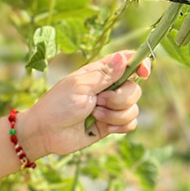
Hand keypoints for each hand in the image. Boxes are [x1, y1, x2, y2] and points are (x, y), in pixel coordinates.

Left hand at [21, 51, 150, 157]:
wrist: (46, 133)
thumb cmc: (57, 105)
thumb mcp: (79, 86)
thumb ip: (104, 74)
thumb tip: (123, 57)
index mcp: (100, 73)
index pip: (128, 61)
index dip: (140, 64)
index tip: (144, 73)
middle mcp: (108, 88)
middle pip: (134, 88)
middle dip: (120, 98)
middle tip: (98, 101)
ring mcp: (110, 107)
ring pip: (133, 107)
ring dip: (115, 114)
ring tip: (94, 115)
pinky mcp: (111, 124)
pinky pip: (130, 123)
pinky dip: (120, 125)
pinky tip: (104, 127)